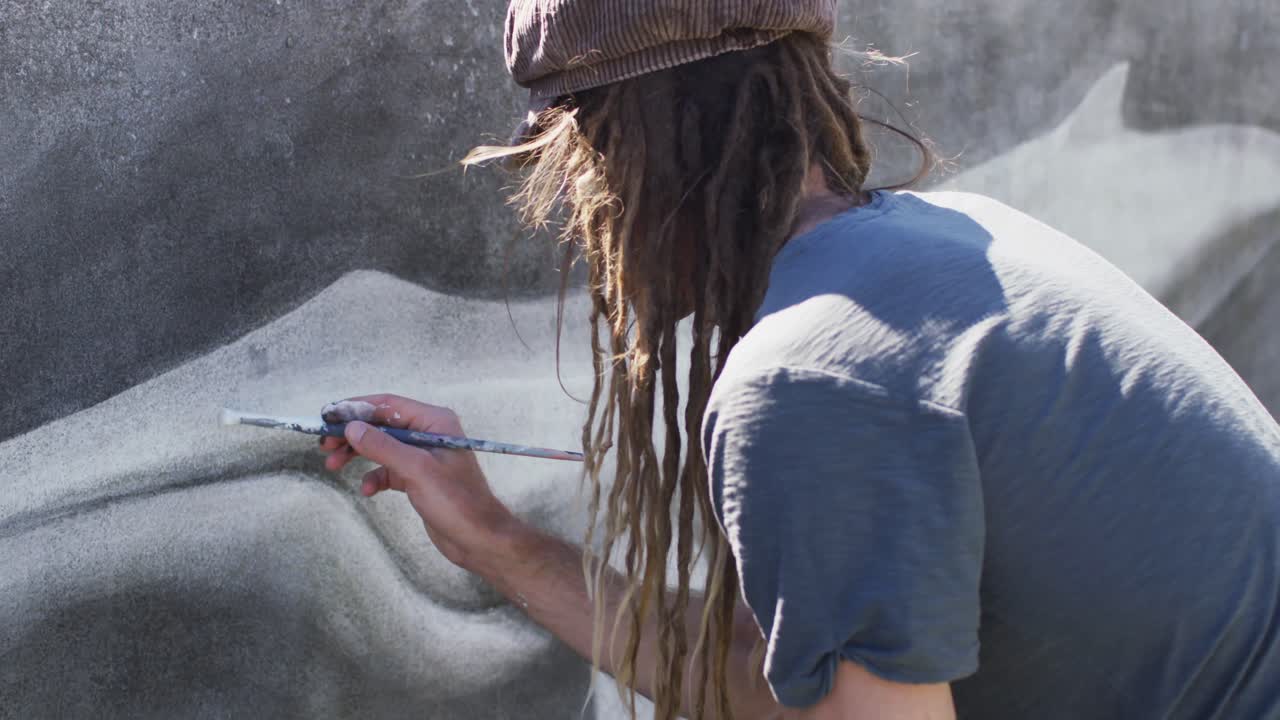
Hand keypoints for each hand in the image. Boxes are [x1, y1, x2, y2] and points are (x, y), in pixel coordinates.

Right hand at [319, 394, 517, 569]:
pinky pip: (388, 470)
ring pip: (381, 447)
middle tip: (324, 444)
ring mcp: (423, 456)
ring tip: (333, 464)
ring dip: (358, 454)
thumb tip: (352, 427)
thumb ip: (383, 447)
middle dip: (353, 433)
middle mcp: (429, 434)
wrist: (478, 539)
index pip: (389, 405)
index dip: (356, 408)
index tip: (328, 416)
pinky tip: (368, 490)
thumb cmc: (457, 502)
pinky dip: (375, 477)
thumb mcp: (416, 470)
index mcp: (435, 422)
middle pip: (382, 425)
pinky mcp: (418, 478)